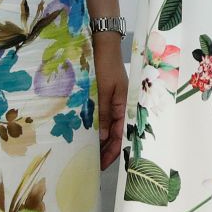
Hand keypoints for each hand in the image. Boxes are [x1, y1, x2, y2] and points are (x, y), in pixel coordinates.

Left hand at [94, 47, 127, 169]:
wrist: (103, 44)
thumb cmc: (105, 65)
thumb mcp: (103, 90)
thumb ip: (103, 113)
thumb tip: (101, 138)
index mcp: (125, 106)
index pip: (120, 136)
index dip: (112, 152)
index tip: (101, 166)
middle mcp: (121, 107)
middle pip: (115, 134)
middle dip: (106, 150)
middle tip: (91, 165)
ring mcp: (113, 102)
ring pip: (108, 128)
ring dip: (100, 141)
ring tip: (87, 154)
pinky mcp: (105, 98)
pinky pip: (102, 118)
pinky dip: (96, 128)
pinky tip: (86, 135)